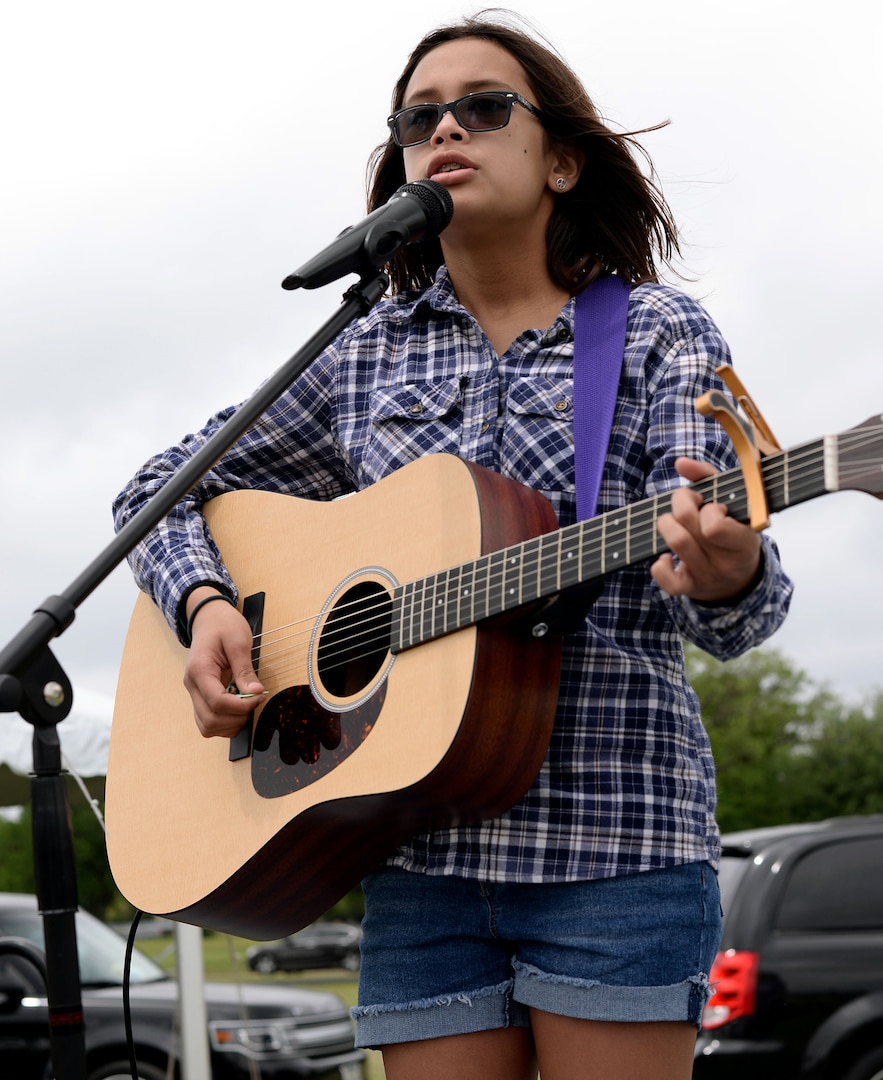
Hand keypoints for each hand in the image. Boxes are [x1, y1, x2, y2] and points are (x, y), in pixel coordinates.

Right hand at [182, 587, 264, 737]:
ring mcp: (194, 693)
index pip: (217, 702)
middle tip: (254, 700)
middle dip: (237, 717)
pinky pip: (208, 720)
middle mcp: (192, 686)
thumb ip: (245, 669)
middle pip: (210, 720)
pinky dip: (225, 722)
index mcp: (199, 671)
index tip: (260, 696)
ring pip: (207, 726)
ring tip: (246, 705)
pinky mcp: (200, 696)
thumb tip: (256, 693)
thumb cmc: (223, 625)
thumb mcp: (238, 641)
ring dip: (230, 723)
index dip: (241, 706)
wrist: (209, 618)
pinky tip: (238, 707)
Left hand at [651, 457, 761, 602]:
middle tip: (688, 503)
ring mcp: (707, 577)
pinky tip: (666, 556)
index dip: (707, 509)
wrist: (740, 578)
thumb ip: (708, 477)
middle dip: (681, 504)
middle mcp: (727, 562)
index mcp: (745, 540)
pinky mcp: (690, 589)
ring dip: (667, 523)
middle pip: (688, 528)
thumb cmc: (733, 529)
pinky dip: (660, 566)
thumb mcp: (733, 502)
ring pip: (677, 544)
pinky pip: (669, 582)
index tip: (712, 505)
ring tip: (674, 521)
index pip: (714, 526)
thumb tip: (680, 462)